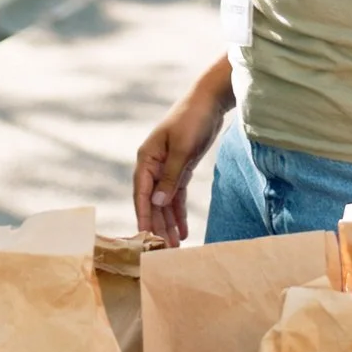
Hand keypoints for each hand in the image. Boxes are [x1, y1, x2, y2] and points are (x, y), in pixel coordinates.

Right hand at [134, 81, 230, 244]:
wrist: (209, 102)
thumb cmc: (192, 119)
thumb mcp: (183, 148)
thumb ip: (171, 176)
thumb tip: (157, 202)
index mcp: (147, 158)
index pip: (141, 193)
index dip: (143, 216)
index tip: (145, 237)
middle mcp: (153, 166)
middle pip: (153, 201)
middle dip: (158, 225)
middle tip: (165, 249)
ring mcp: (166, 168)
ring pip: (165, 202)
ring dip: (169, 223)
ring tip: (175, 246)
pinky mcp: (181, 169)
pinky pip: (177, 196)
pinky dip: (179, 212)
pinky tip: (183, 229)